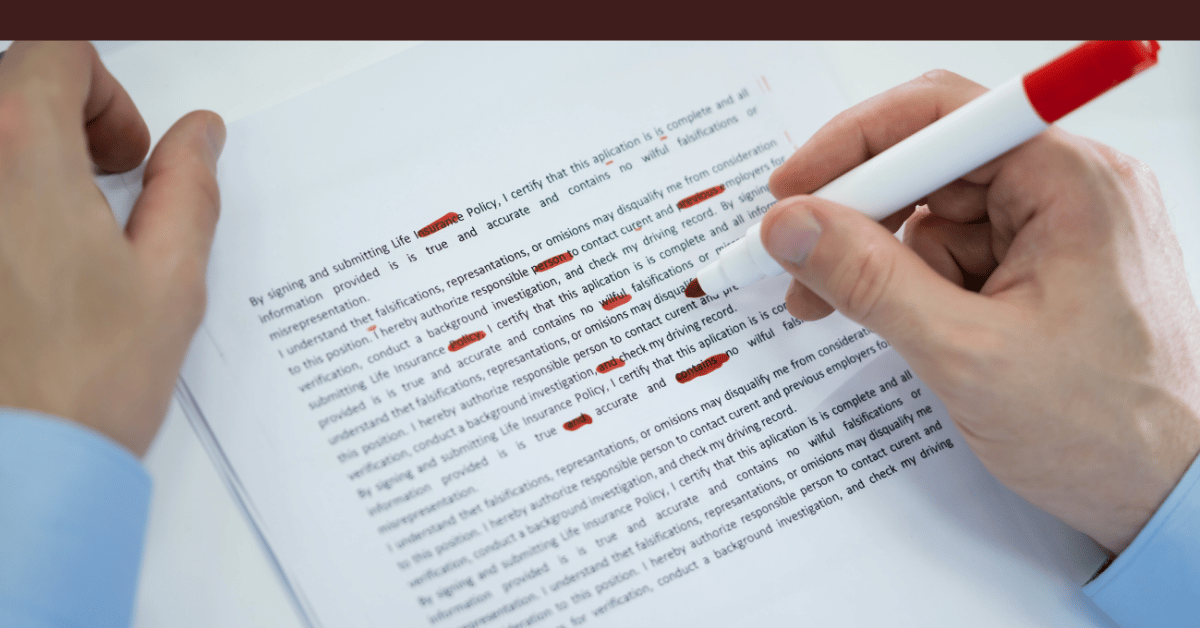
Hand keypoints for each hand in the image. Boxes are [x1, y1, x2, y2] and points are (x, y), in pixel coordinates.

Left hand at [0, 42, 224, 455]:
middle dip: (67, 118)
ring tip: (68, 231)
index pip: (55, 51)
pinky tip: (33, 268)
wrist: (15, 467)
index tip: (126, 155)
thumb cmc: (83, 384)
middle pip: (10, 87)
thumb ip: (188, 185)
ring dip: (32, 162)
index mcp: (21, 153)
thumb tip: (196, 138)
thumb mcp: (171, 277)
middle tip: (107, 186)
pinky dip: (10, 208)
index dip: (106, 93)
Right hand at [761, 69, 1199, 553]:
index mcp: (1073, 184)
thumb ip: (868, 281)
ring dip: (885, 262)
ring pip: (936, 214)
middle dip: (860, 217)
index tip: (793, 189)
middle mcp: (1071, 190)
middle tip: (800, 264)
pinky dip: (916, 285)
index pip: (941, 115)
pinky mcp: (1045, 266)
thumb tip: (793, 227)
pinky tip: (910, 327)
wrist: (1169, 495)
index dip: (854, 145)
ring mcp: (1060, 228)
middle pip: (932, 164)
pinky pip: (957, 252)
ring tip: (855, 313)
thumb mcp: (966, 354)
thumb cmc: (1109, 430)